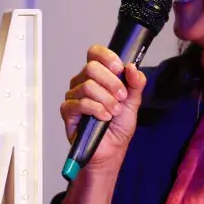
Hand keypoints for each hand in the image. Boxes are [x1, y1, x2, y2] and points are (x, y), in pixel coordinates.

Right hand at [59, 45, 145, 168]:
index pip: (95, 53)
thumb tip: (132, 67)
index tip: (119, 68)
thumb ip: (135, 84)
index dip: (107, 57)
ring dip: (106, 99)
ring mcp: (74, 96)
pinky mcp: (68, 111)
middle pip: (91, 67)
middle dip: (111, 82)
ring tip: (114, 111)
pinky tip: (104, 117)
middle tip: (121, 97)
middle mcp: (83, 82)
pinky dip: (96, 109)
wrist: (111, 150)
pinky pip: (80, 103)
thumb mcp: (133, 103)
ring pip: (87, 86)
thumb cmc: (118, 127)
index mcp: (98, 76)